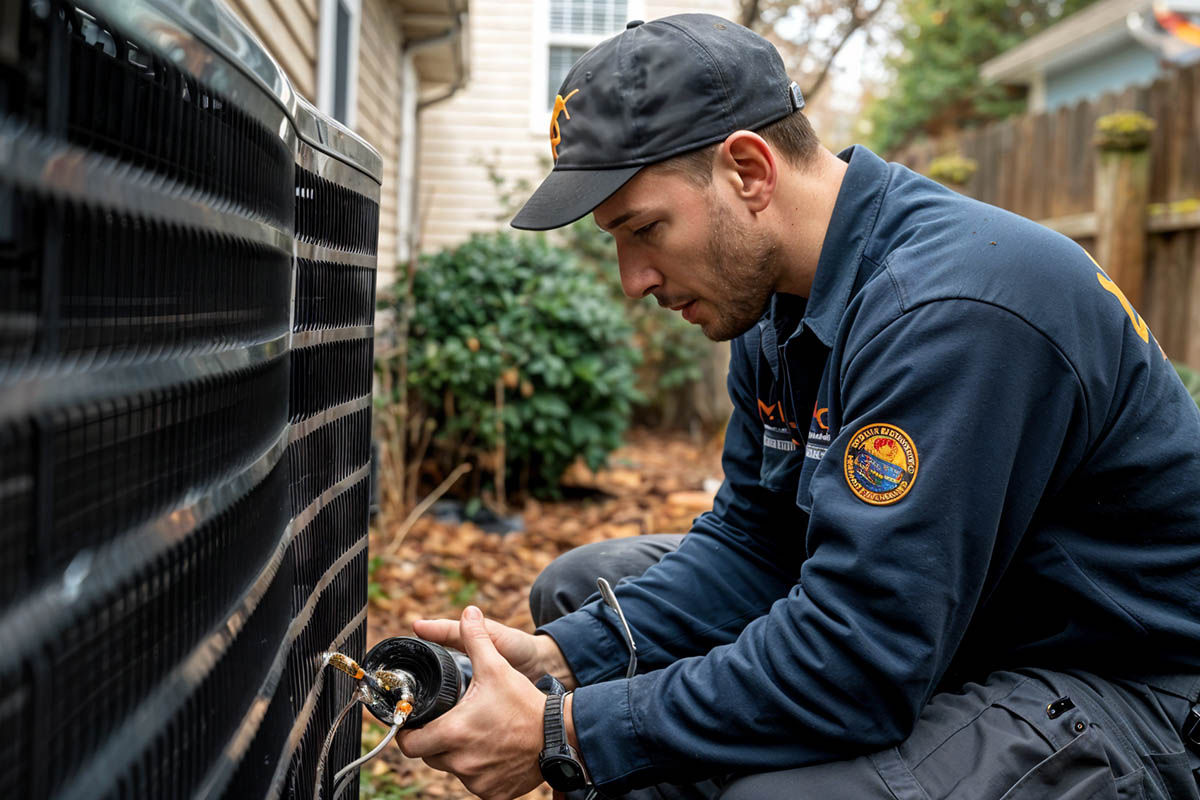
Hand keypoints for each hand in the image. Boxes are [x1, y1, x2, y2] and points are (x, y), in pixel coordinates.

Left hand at [398, 606, 548, 799]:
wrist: (559, 736)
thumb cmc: (525, 704)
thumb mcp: (497, 667)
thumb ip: (476, 639)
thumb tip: (468, 613)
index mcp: (454, 733)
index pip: (409, 744)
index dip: (408, 733)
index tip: (416, 724)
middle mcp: (461, 762)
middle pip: (429, 756)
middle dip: (434, 741)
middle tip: (451, 724)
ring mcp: (476, 781)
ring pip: (452, 769)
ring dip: (457, 755)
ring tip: (477, 735)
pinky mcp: (491, 793)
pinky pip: (474, 783)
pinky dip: (478, 771)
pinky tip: (492, 752)